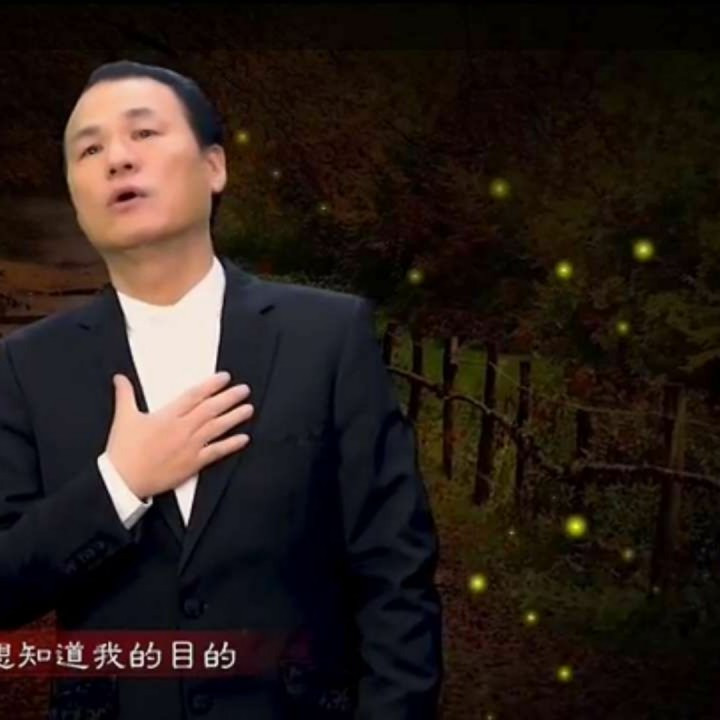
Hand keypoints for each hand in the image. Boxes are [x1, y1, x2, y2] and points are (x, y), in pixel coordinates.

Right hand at [105, 371, 252, 498]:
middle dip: (229, 398)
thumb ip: (125, 394)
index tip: (225, 377)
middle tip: (244, 390)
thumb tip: (119, 377)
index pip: (194, 395)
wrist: (123, 481)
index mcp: (167, 416)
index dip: (211, 385)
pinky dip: (231, 445)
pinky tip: (244, 438)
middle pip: (211, 409)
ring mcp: (190, 447)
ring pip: (217, 428)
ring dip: (234, 417)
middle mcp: (183, 429)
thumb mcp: (123, 418)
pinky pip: (216, 452)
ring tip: (248, 409)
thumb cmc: (123, 451)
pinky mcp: (193, 464)